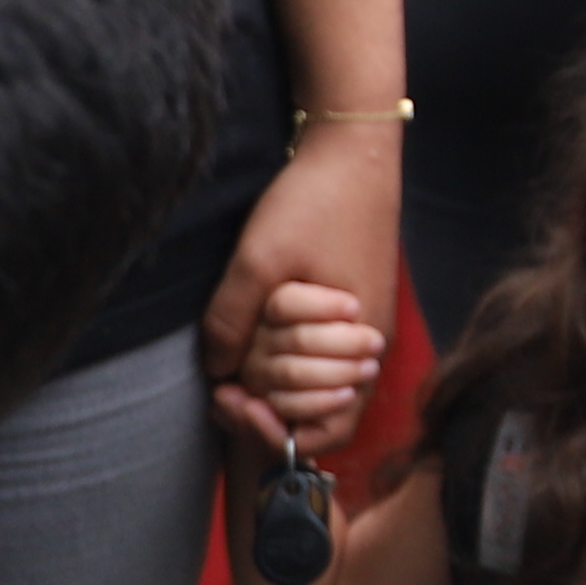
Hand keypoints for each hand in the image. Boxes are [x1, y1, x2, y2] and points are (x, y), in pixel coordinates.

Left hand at [200, 128, 399, 446]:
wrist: (353, 152)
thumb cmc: (314, 203)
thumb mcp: (259, 259)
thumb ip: (232, 320)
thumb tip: (216, 372)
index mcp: (359, 341)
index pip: (331, 428)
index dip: (280, 432)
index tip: (237, 404)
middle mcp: (368, 343)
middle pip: (320, 413)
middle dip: (270, 406)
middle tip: (224, 390)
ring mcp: (362, 326)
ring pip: (318, 385)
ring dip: (276, 382)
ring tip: (235, 365)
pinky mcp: (351, 308)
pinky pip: (320, 356)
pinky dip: (285, 357)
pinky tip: (255, 337)